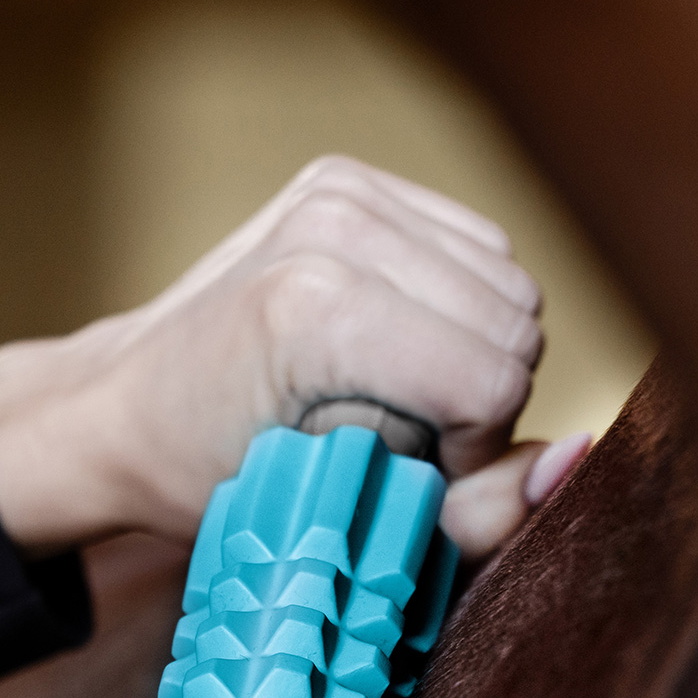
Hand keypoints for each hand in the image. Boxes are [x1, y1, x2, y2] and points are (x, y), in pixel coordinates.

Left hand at [0, 155, 579, 561]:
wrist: (121, 409)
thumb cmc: (215, 482)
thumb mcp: (344, 521)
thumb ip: (473, 508)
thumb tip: (576, 456)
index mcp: (320, 309)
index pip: (497, 378)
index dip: (472, 448)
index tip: (404, 472)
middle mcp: (333, 223)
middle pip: (518, 324)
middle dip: (477, 398)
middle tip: (394, 433)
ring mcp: (339, 188)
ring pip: (510, 283)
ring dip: (471, 350)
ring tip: (390, 389)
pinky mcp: (346, 176)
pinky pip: (478, 248)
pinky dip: (454, 306)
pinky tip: (391, 340)